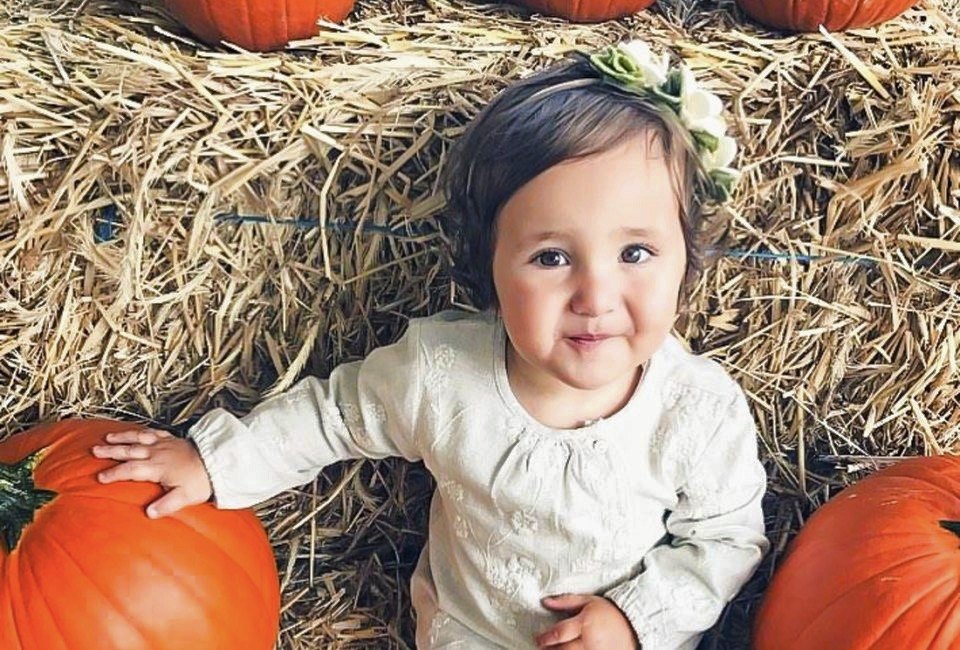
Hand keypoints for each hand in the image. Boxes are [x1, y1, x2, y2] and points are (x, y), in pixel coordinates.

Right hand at [91, 428, 212, 517]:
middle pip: (129, 450)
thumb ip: (166, 505)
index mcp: (157, 467)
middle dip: (111, 451)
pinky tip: (137, 432)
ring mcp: (164, 444)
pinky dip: (142, 431)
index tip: (100, 477)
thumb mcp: (184, 497)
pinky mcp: (172, 439)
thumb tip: (148, 514)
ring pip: (139, 438)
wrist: (218, 462)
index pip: (130, 470)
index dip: (114, 473)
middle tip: (94, 450)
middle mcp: (157, 453)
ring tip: (108, 437)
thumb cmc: (200, 481)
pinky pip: (153, 432)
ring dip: (123, 437)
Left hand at [535, 594, 639, 648]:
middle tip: (543, 648)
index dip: (546, 638)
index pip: (560, 633)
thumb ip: (566, 601)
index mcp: (585, 623)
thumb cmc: (610, 612)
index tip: (539, 639)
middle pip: (565, 649)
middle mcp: (590, 640)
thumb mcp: (588, 601)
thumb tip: (545, 601)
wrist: (633, 626)